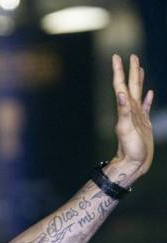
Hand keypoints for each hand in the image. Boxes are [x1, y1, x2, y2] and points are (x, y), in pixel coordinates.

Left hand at [110, 54, 154, 181]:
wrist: (132, 163)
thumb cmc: (129, 148)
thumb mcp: (126, 129)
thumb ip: (123, 111)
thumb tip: (121, 93)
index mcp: (125, 108)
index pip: (121, 85)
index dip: (119, 71)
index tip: (116, 56)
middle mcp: (130, 109)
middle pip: (130, 85)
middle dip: (130, 70)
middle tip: (131, 56)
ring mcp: (137, 115)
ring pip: (138, 92)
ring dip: (138, 80)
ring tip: (139, 68)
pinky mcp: (144, 122)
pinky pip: (146, 106)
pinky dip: (148, 98)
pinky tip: (149, 92)